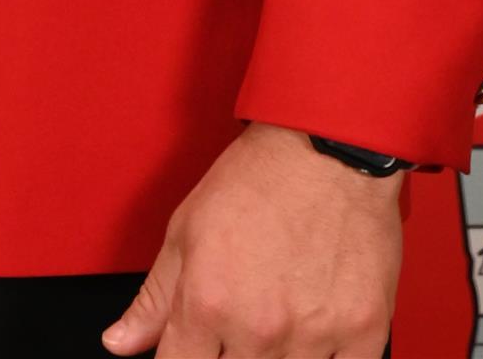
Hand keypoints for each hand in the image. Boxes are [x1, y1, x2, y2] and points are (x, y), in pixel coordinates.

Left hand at [102, 121, 402, 356]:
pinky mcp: (362, 332)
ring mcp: (313, 336)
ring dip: (278, 357)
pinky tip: (318, 332)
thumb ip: (155, 298)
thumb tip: (121, 344)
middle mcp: (258, 328)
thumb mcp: (188, 228)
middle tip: (242, 320)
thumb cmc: (261, 177)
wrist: (330, 144)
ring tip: (283, 315)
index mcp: (208, 304)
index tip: (195, 348)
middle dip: (230, 355)